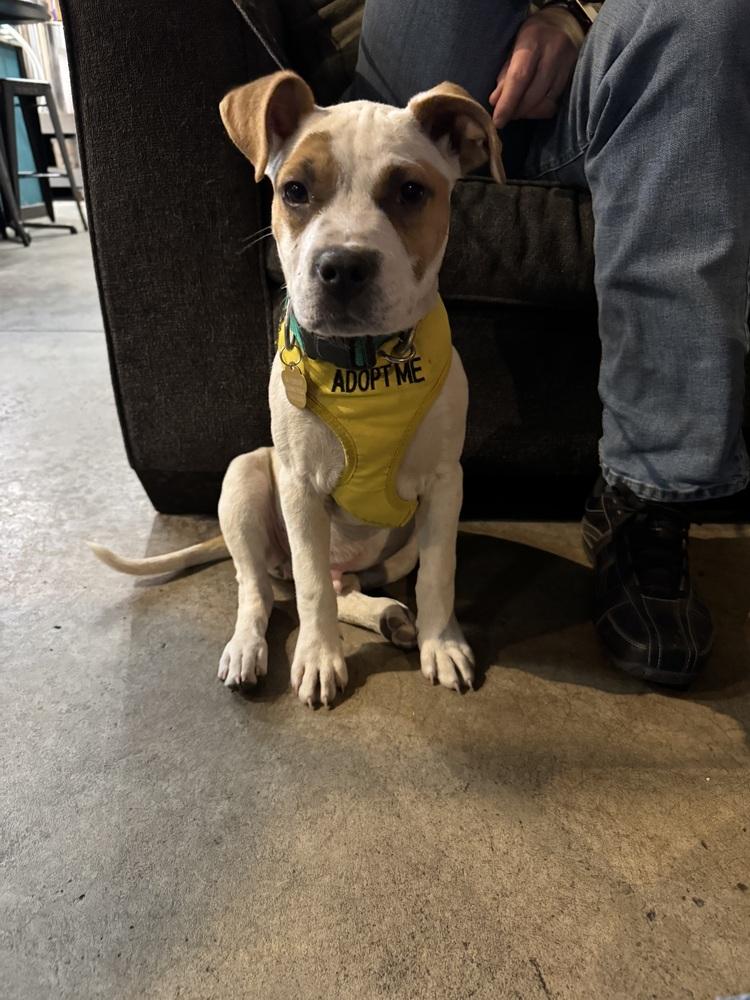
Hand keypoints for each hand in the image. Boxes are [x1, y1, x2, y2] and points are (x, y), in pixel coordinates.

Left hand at [489, 8, 582, 127]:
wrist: (563, 24)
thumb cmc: (532, 38)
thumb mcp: (514, 48)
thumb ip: (505, 74)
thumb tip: (495, 102)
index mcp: (533, 40)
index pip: (519, 77)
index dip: (508, 102)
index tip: (498, 121)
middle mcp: (554, 51)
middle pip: (533, 94)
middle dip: (517, 110)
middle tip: (507, 115)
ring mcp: (568, 64)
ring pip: (546, 102)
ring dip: (529, 112)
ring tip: (519, 109)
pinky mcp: (574, 76)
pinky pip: (555, 104)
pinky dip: (541, 110)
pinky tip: (533, 106)